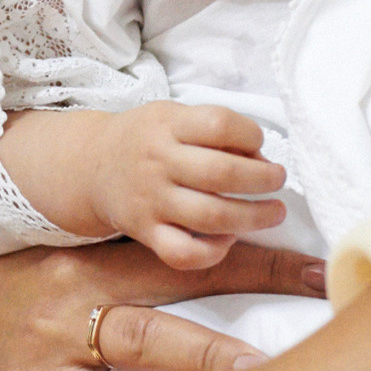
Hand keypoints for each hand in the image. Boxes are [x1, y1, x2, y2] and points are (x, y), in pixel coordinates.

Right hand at [0, 241, 324, 370]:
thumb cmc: (51, 284)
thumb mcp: (100, 256)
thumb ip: (167, 263)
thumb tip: (265, 254)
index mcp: (94, 271)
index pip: (183, 268)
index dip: (254, 268)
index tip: (317, 276)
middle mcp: (65, 321)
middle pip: (144, 336)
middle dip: (208, 358)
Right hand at [83, 103, 287, 268]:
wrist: (92, 166)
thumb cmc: (147, 140)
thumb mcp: (174, 117)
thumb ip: (213, 130)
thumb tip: (260, 158)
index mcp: (168, 125)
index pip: (219, 124)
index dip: (251, 134)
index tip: (259, 143)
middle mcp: (158, 162)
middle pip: (222, 173)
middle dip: (263, 179)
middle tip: (277, 180)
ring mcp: (151, 200)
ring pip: (211, 216)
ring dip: (254, 216)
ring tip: (273, 212)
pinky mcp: (146, 232)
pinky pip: (183, 253)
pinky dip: (213, 251)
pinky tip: (228, 239)